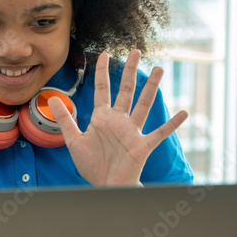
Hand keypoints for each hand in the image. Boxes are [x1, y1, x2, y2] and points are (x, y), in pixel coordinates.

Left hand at [49, 50, 187, 186]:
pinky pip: (160, 133)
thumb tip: (52, 99)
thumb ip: (65, 120)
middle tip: (136, 51)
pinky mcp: (143, 145)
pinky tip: (184, 113)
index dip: (102, 71)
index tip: (104, 54)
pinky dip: (172, 124)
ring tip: (159, 69)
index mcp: (102, 118)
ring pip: (144, 104)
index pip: (102, 89)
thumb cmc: (92, 165)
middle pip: (126, 90)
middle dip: (130, 71)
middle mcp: (119, 120)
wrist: (105, 185)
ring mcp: (132, 131)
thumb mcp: (74, 141)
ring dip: (152, 88)